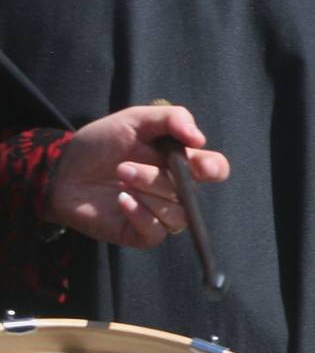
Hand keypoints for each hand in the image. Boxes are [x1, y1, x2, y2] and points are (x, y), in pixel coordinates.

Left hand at [43, 105, 229, 246]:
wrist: (62, 171)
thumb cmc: (99, 144)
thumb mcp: (133, 120)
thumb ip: (170, 118)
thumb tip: (200, 139)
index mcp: (180, 163)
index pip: (214, 169)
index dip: (213, 168)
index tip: (197, 163)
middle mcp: (175, 191)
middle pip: (191, 191)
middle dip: (161, 178)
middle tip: (128, 166)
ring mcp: (161, 214)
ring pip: (176, 212)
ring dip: (146, 191)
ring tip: (119, 176)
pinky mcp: (144, 233)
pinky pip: (156, 230)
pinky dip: (139, 213)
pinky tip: (121, 200)